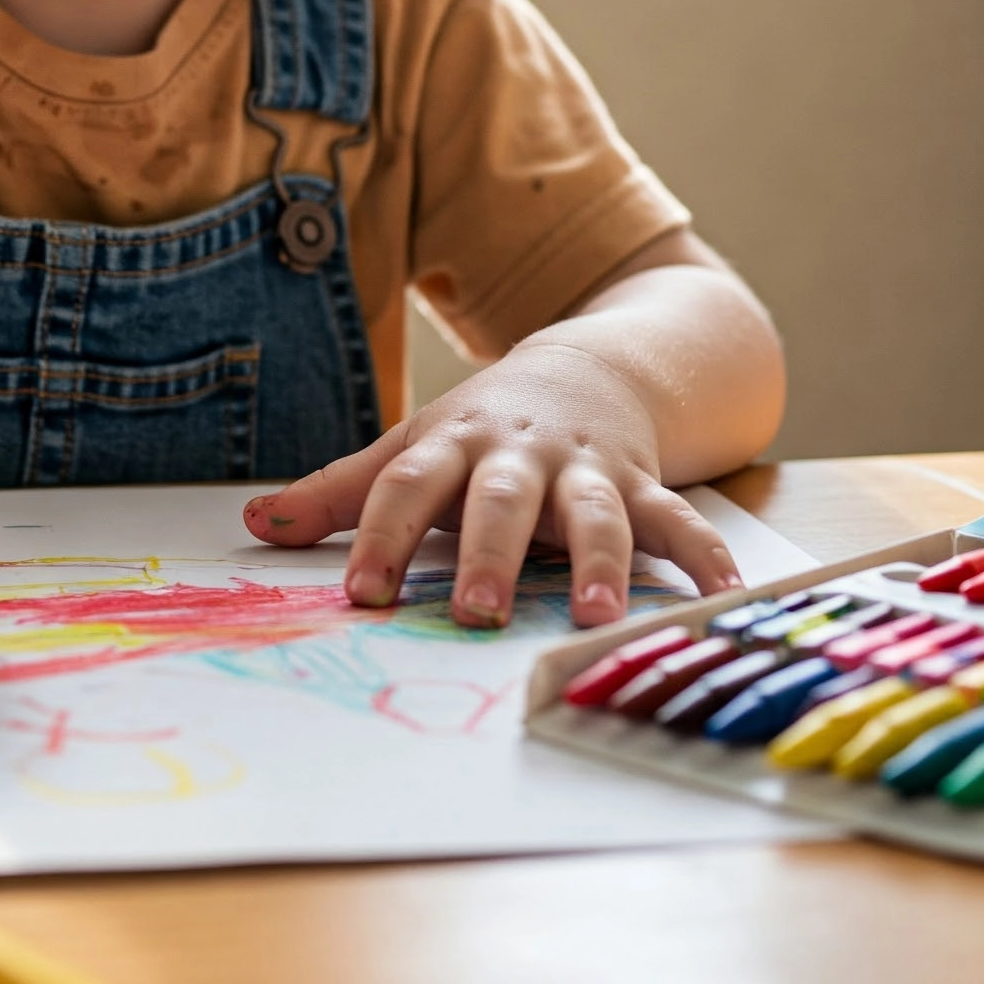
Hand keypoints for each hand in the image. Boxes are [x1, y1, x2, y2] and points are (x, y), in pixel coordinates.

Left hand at [242, 346, 740, 627]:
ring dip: (597, 563)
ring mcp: (585, 467)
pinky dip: (704, 554)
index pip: (405, 486)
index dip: (380, 534)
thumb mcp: (413, 446)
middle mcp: (518, 455)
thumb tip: (257, 522)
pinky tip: (726, 596)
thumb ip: (340, 491)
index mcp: (452, 445)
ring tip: (595, 616)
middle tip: (472, 612)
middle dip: (486, 556)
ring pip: (594, 512)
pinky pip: (678, 517)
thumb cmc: (482, 427)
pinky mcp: (642, 482)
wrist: (585, 367)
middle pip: (498, 502)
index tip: (361, 594)